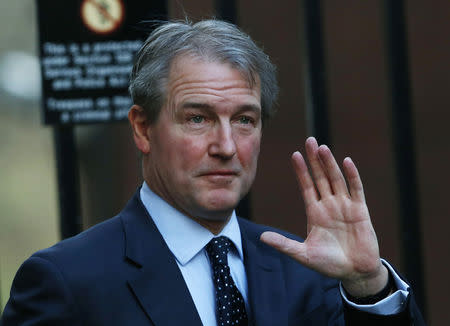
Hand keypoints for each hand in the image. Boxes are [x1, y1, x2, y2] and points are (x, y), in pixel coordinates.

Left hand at [260, 137, 388, 296]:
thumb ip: (284, 245)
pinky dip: (352, 175)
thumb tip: (261, 237)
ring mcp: (345, 206)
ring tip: (322, 148)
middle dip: (314, 160)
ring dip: (329, 164)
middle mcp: (329, 205)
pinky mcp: (360, 211)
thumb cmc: (329, 264)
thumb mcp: (303, 254)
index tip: (294, 155)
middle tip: (309, 140)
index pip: (306, 186)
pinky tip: (346, 161)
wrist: (355, 273)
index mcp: (315, 213)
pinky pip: (356, 189)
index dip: (301, 171)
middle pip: (320, 177)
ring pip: (336, 179)